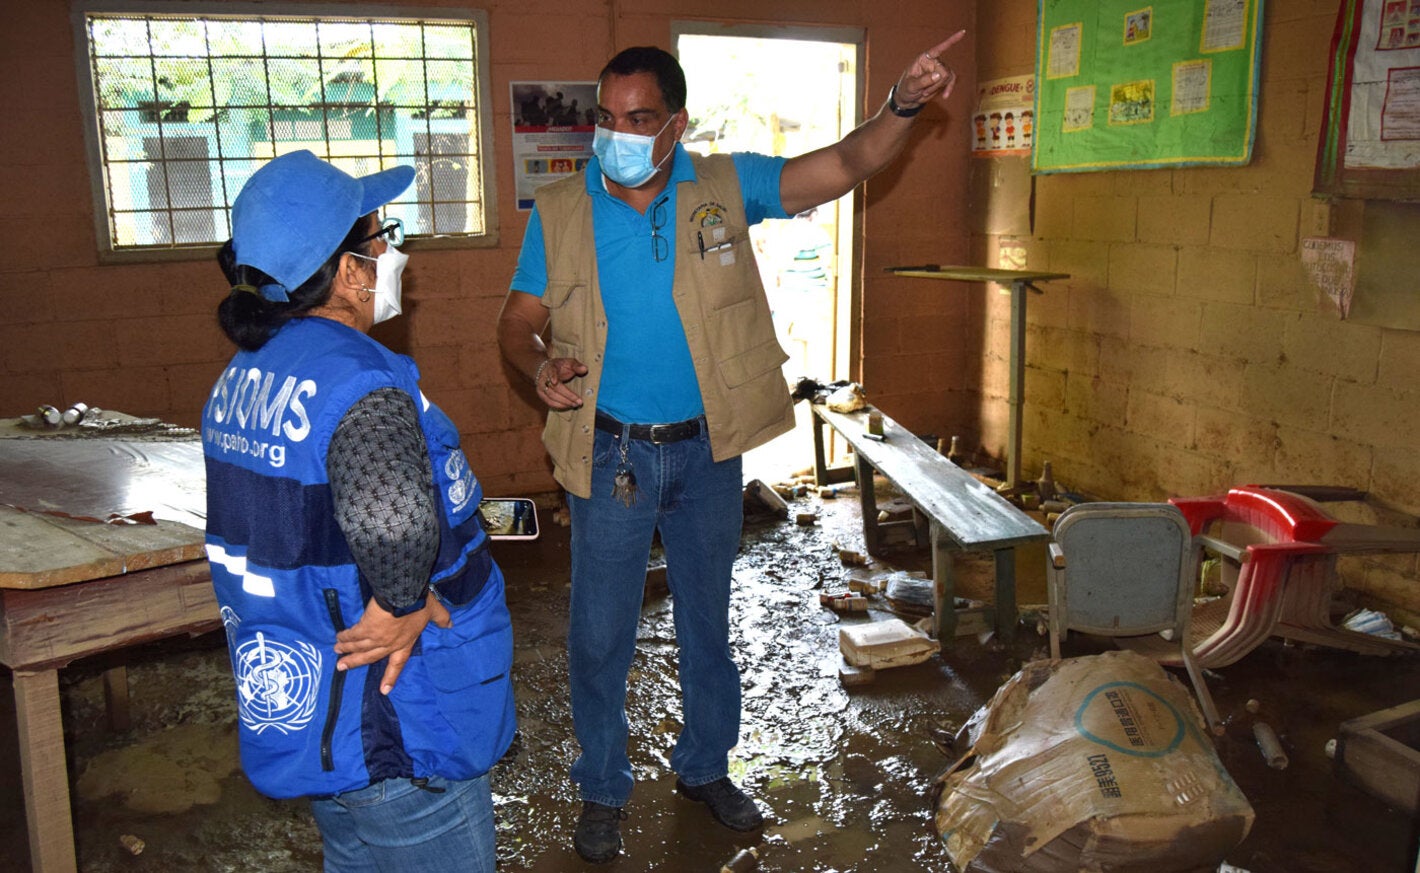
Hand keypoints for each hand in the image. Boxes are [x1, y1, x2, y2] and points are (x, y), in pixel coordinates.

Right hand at [334, 595, 452, 693]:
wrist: (405, 594)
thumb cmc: (420, 603)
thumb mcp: (434, 611)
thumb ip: (441, 619)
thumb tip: (450, 625)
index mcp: (405, 643)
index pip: (398, 663)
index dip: (391, 677)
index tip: (384, 691)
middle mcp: (389, 644)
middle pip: (370, 657)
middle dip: (355, 663)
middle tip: (341, 667)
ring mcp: (376, 637)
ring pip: (359, 647)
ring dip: (347, 650)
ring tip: (337, 652)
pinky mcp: (366, 627)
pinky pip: (353, 635)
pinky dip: (346, 637)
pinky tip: (338, 638)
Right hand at [537, 356, 589, 409]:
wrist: (544, 369)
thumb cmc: (559, 366)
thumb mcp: (568, 362)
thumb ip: (576, 365)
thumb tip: (584, 369)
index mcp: (550, 368)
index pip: (551, 372)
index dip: (552, 376)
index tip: (555, 381)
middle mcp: (543, 378)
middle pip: (554, 388)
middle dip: (567, 395)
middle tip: (578, 401)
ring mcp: (541, 387)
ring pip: (551, 397)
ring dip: (564, 402)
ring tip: (575, 404)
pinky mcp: (541, 395)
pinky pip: (549, 402)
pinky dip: (559, 406)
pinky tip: (568, 406)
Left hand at [893, 31, 965, 109]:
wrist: (908, 98)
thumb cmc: (906, 89)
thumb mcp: (911, 86)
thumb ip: (923, 80)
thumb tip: (939, 74)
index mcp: (924, 58)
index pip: (938, 49)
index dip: (951, 41)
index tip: (963, 32)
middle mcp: (933, 61)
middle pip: (944, 70)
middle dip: (935, 84)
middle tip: (924, 91)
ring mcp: (939, 69)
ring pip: (947, 77)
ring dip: (938, 87)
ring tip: (925, 92)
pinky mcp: (943, 78)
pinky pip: (951, 80)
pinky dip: (949, 88)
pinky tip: (945, 96)